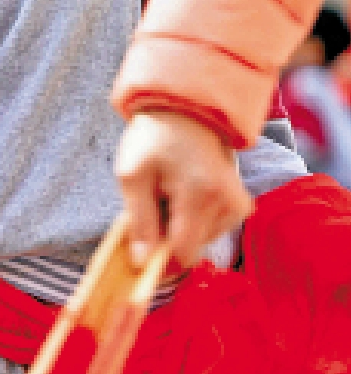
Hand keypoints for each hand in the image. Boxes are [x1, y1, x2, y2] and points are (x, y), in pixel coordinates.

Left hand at [116, 109, 251, 265]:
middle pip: (192, 247)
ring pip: (201, 240)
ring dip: (180, 227)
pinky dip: (193, 220)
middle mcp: (228, 204)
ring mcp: (239, 206)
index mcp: (200, 196)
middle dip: (167, 236)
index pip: (183, 252)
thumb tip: (142, 262)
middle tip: (153, 204)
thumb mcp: (132, 177)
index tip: (139, 254)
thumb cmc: (154, 140)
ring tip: (168, 195)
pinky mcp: (241, 206)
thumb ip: (139, 222)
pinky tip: (184, 196)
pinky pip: (212, 229)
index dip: (158, 261)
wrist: (188, 112)